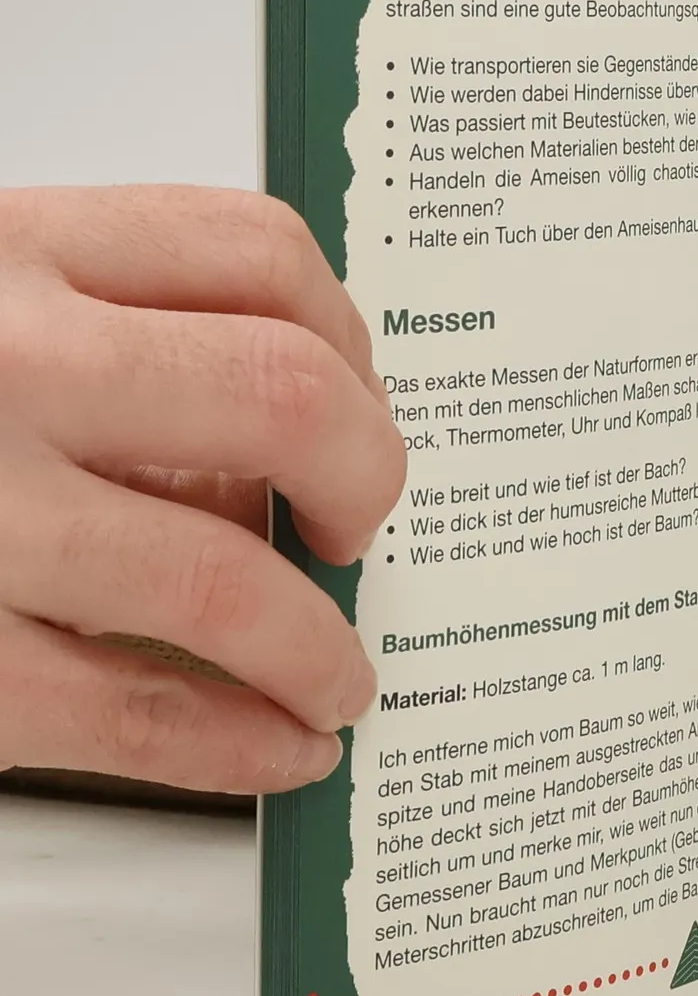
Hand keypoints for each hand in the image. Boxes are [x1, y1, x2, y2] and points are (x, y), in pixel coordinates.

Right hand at [0, 187, 405, 790]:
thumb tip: (257, 445)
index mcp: (2, 251)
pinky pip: (126, 709)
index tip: (358, 399)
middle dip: (364, 479)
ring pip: (225, 578)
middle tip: (354, 530)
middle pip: (287, 397)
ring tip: (337, 673)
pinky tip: (275, 744)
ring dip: (318, 646)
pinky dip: (233, 739)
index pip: (254, 251)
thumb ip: (86, 333)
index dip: (347, 336)